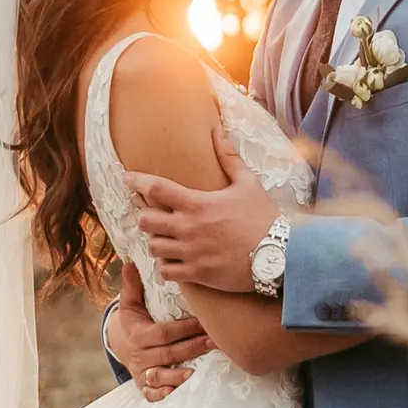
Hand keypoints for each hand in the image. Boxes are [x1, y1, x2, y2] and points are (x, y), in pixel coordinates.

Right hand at [108, 259, 212, 402]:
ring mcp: (141, 371)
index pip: (164, 332)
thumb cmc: (133, 319)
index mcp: (138, 334)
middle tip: (215, 342)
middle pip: (168, 353)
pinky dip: (161, 394)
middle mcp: (140, 354)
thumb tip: (129, 262)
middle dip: (192, 348)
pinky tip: (175, 391)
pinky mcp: (143, 384)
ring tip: (197, 371)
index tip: (204, 321)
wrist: (119, 343)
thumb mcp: (130, 303)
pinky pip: (150, 393)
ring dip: (178, 374)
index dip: (184, 328)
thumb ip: (132, 285)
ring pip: (160, 374)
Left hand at [129, 133, 278, 292]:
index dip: (136, 180)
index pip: (156, 188)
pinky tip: (173, 263)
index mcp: (198, 204)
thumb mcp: (248, 183)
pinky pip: (165, 272)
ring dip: (156, 243)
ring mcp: (191, 253)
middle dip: (147, 218)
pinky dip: (165, 267)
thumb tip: (217, 132)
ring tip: (165, 241)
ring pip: (153, 248)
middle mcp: (189, 228)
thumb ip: (229, 159)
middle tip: (154, 217)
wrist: (280, 256)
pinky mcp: (197, 274)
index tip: (127, 178)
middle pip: (146, 222)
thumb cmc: (264, 218)